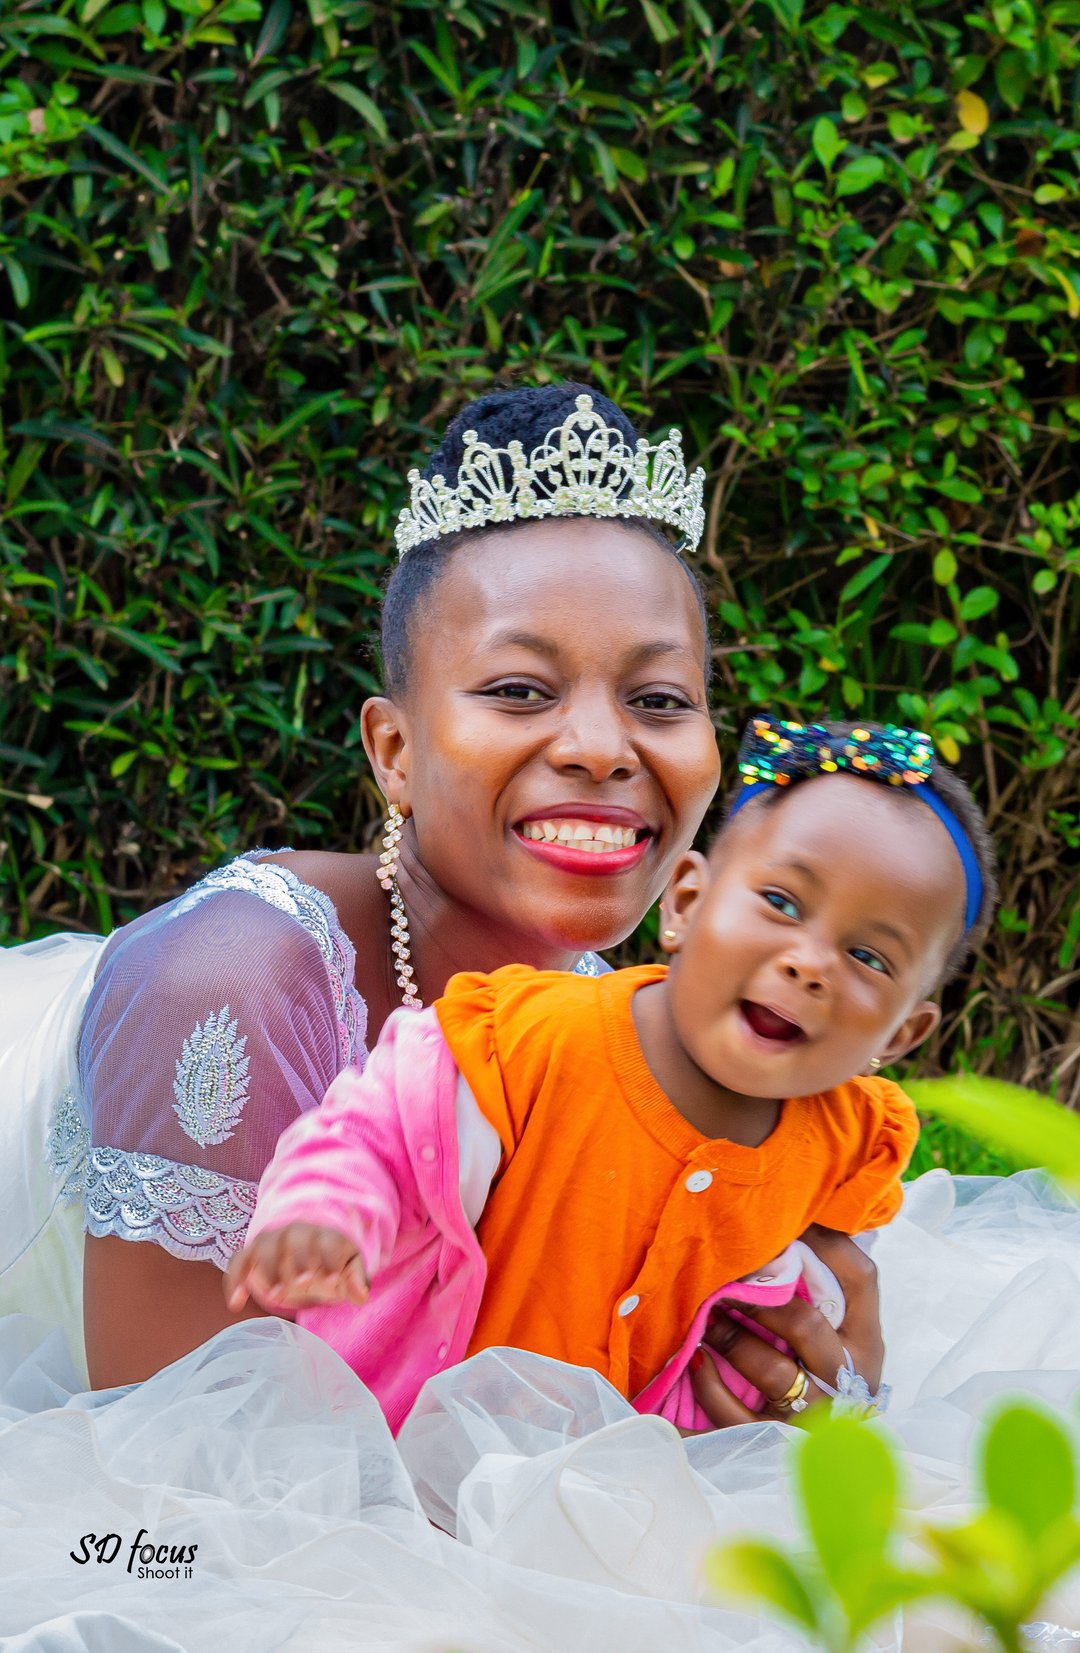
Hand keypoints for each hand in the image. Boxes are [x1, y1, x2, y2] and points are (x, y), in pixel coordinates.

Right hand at [223, 1223, 368, 1312]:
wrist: (305, 1246)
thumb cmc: (330, 1261)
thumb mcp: (348, 1267)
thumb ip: (355, 1279)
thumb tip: (360, 1296)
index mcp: (323, 1234)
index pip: (326, 1242)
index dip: (329, 1261)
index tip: (332, 1282)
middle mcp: (294, 1233)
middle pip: (293, 1241)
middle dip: (297, 1262)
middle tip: (302, 1286)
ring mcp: (270, 1242)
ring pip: (264, 1248)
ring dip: (267, 1271)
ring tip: (274, 1296)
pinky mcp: (250, 1254)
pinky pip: (238, 1261)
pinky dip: (234, 1280)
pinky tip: (236, 1303)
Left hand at [688, 1226, 881, 1429]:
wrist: (837, 1461)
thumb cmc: (829, 1371)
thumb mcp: (844, 1330)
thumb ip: (832, 1278)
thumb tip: (808, 1219)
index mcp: (866, 1344)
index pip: (861, 1279)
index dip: (824, 1244)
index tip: (784, 1226)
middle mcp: (846, 1382)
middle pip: (805, 1325)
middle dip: (760, 1298)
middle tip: (725, 1279)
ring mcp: (811, 1418)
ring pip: (770, 1372)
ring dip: (731, 1337)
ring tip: (704, 1315)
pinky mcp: (772, 1444)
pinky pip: (735, 1416)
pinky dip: (710, 1386)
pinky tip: (695, 1361)